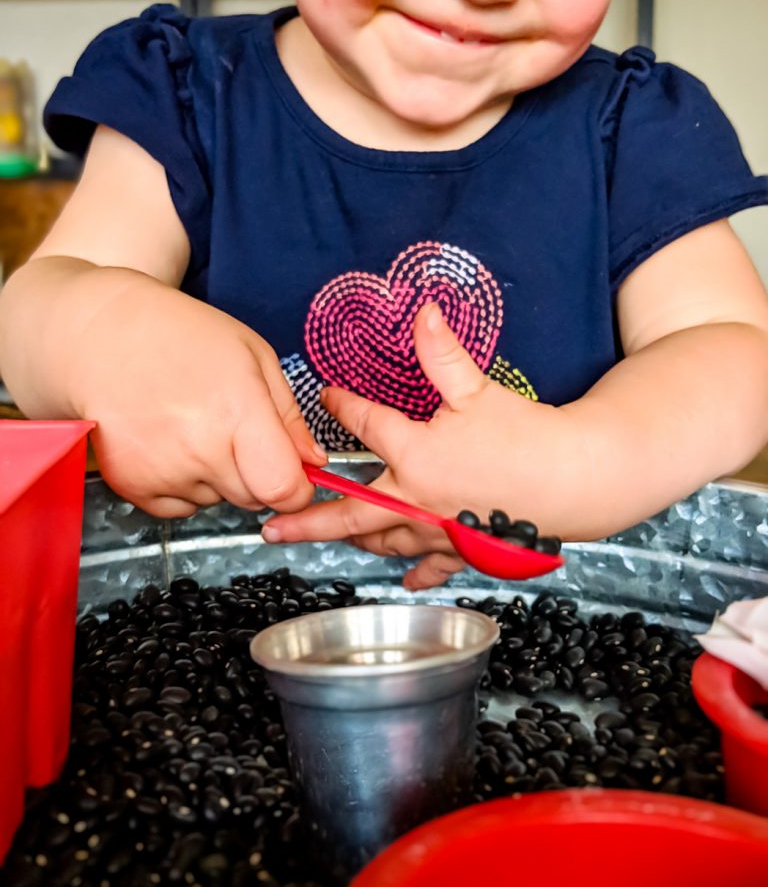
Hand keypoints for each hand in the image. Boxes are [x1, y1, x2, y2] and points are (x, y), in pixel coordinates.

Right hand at [70, 281, 324, 516]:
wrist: (99, 338)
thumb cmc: (181, 337)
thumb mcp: (252, 356)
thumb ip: (288, 417)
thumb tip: (313, 463)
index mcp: (237, 409)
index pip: (283, 488)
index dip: (297, 489)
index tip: (294, 475)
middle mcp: (199, 447)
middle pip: (253, 498)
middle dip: (256, 474)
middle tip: (233, 431)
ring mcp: (162, 469)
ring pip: (218, 501)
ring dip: (217, 477)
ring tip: (193, 427)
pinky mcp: (133, 485)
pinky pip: (181, 508)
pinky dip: (183, 486)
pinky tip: (170, 444)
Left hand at [264, 303, 574, 587]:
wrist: (576, 482)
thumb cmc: (527, 437)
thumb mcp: (478, 390)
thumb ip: (441, 353)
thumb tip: (422, 309)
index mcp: (415, 456)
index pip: (365, 427)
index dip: (343, 407)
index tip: (327, 397)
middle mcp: (417, 501)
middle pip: (350, 513)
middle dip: (307, 520)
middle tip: (271, 527)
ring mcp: (437, 531)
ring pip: (381, 541)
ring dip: (348, 541)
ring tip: (322, 541)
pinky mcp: (463, 549)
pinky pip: (430, 566)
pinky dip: (412, 572)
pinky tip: (400, 576)